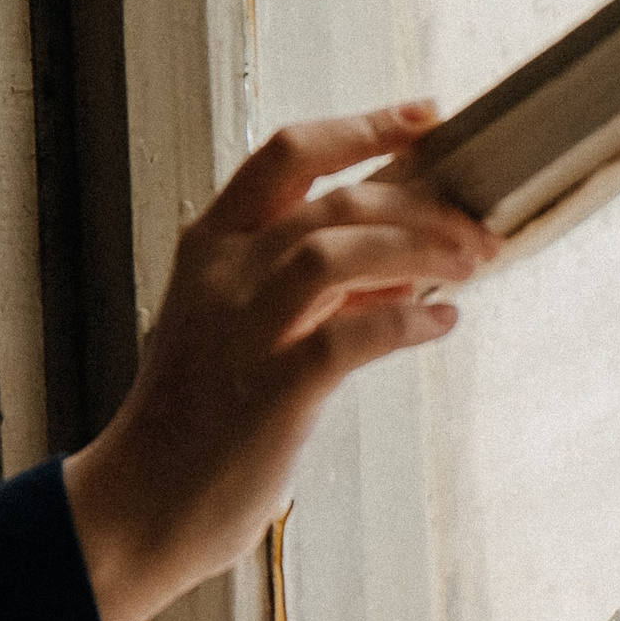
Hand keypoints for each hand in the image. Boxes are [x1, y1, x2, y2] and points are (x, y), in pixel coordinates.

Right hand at [62, 103, 497, 620]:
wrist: (142, 503)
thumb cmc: (196, 419)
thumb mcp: (240, 331)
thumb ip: (312, 292)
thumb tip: (405, 268)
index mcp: (209, 246)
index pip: (287, 154)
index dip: (362, 127)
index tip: (423, 117)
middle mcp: (221, 275)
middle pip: (334, 199)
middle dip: (421, 205)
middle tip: (477, 227)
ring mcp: (243, 330)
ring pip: (341, 250)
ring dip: (421, 250)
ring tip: (471, 265)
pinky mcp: (273, 390)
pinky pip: (356, 335)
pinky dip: (411, 323)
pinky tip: (441, 325)